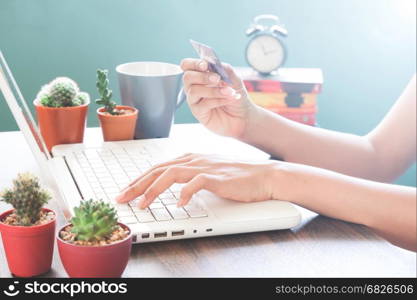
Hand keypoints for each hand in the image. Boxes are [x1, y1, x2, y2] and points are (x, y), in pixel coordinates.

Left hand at [115, 153, 279, 207]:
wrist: (263, 175)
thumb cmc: (237, 176)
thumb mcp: (208, 171)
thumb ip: (190, 175)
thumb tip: (172, 185)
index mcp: (190, 158)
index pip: (158, 167)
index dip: (139, 179)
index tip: (126, 191)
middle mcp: (194, 160)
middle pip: (158, 170)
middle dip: (137, 184)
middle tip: (121, 198)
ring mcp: (206, 167)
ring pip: (172, 174)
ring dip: (153, 190)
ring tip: (142, 204)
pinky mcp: (218, 178)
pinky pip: (197, 184)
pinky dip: (185, 193)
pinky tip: (179, 204)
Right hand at [180, 58, 255, 137]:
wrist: (243, 115)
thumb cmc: (235, 95)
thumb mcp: (234, 79)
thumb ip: (224, 69)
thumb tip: (213, 62)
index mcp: (200, 75)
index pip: (187, 65)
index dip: (194, 63)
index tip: (205, 65)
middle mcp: (194, 86)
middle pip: (187, 77)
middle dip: (202, 76)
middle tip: (218, 79)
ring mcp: (195, 100)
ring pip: (194, 91)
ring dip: (213, 90)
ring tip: (229, 91)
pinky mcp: (198, 112)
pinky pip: (203, 104)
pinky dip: (218, 100)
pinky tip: (229, 99)